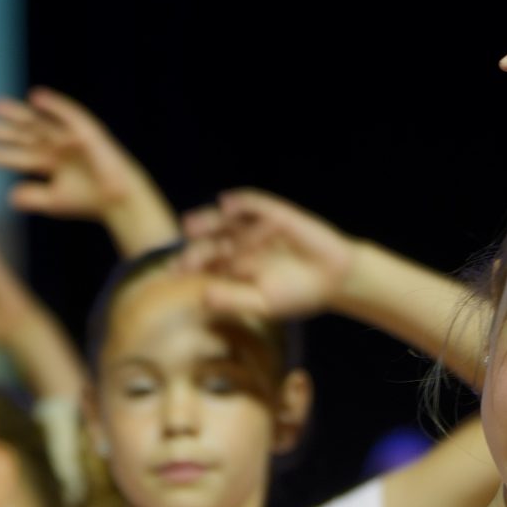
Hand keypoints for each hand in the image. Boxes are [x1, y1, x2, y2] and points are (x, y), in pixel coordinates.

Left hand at [0, 89, 147, 223]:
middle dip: (1, 131)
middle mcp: (56, 147)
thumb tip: (9, 196)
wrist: (118, 201)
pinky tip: (35, 97)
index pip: (17, 156)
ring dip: (19, 113)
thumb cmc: (89, 201)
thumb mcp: (55, 202)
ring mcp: (70, 137)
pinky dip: (54, 105)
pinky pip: (69, 114)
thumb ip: (33, 197)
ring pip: (40, 122)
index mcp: (48, 162)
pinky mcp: (86, 132)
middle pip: (23, 136)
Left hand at [180, 189, 355, 320]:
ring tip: (190, 225)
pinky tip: (226, 204)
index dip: (188, 267)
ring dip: (208, 220)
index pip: (205, 264)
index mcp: (233, 268)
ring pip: (226, 221)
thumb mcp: (262, 304)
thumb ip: (233, 300)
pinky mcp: (275, 214)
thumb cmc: (296, 295)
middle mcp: (240, 245)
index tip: (173, 273)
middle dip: (195, 247)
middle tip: (182, 256)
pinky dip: (240, 202)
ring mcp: (255, 228)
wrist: (334, 279)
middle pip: (210, 241)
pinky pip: (254, 204)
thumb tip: (202, 298)